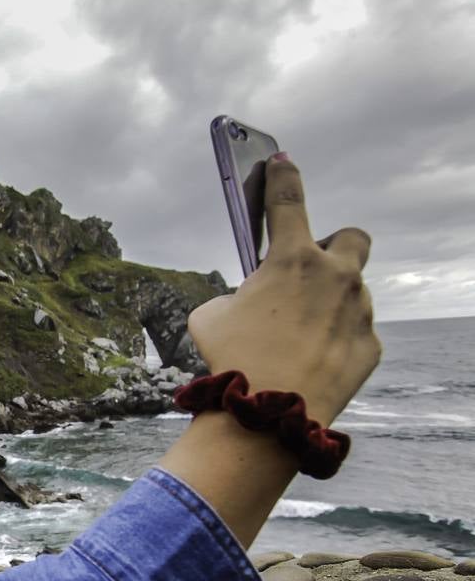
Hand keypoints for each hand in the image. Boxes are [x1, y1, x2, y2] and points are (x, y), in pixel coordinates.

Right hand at [187, 154, 381, 424]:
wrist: (265, 418)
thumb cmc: (231, 362)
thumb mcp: (212, 317)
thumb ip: (235, 295)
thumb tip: (248, 301)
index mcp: (291, 260)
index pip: (288, 199)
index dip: (282, 176)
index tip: (282, 162)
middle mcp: (335, 277)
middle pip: (352, 237)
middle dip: (335, 247)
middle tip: (311, 270)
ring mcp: (359, 312)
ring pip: (351, 294)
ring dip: (329, 305)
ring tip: (298, 338)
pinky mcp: (370, 346)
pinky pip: (354, 334)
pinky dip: (334, 343)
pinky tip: (310, 364)